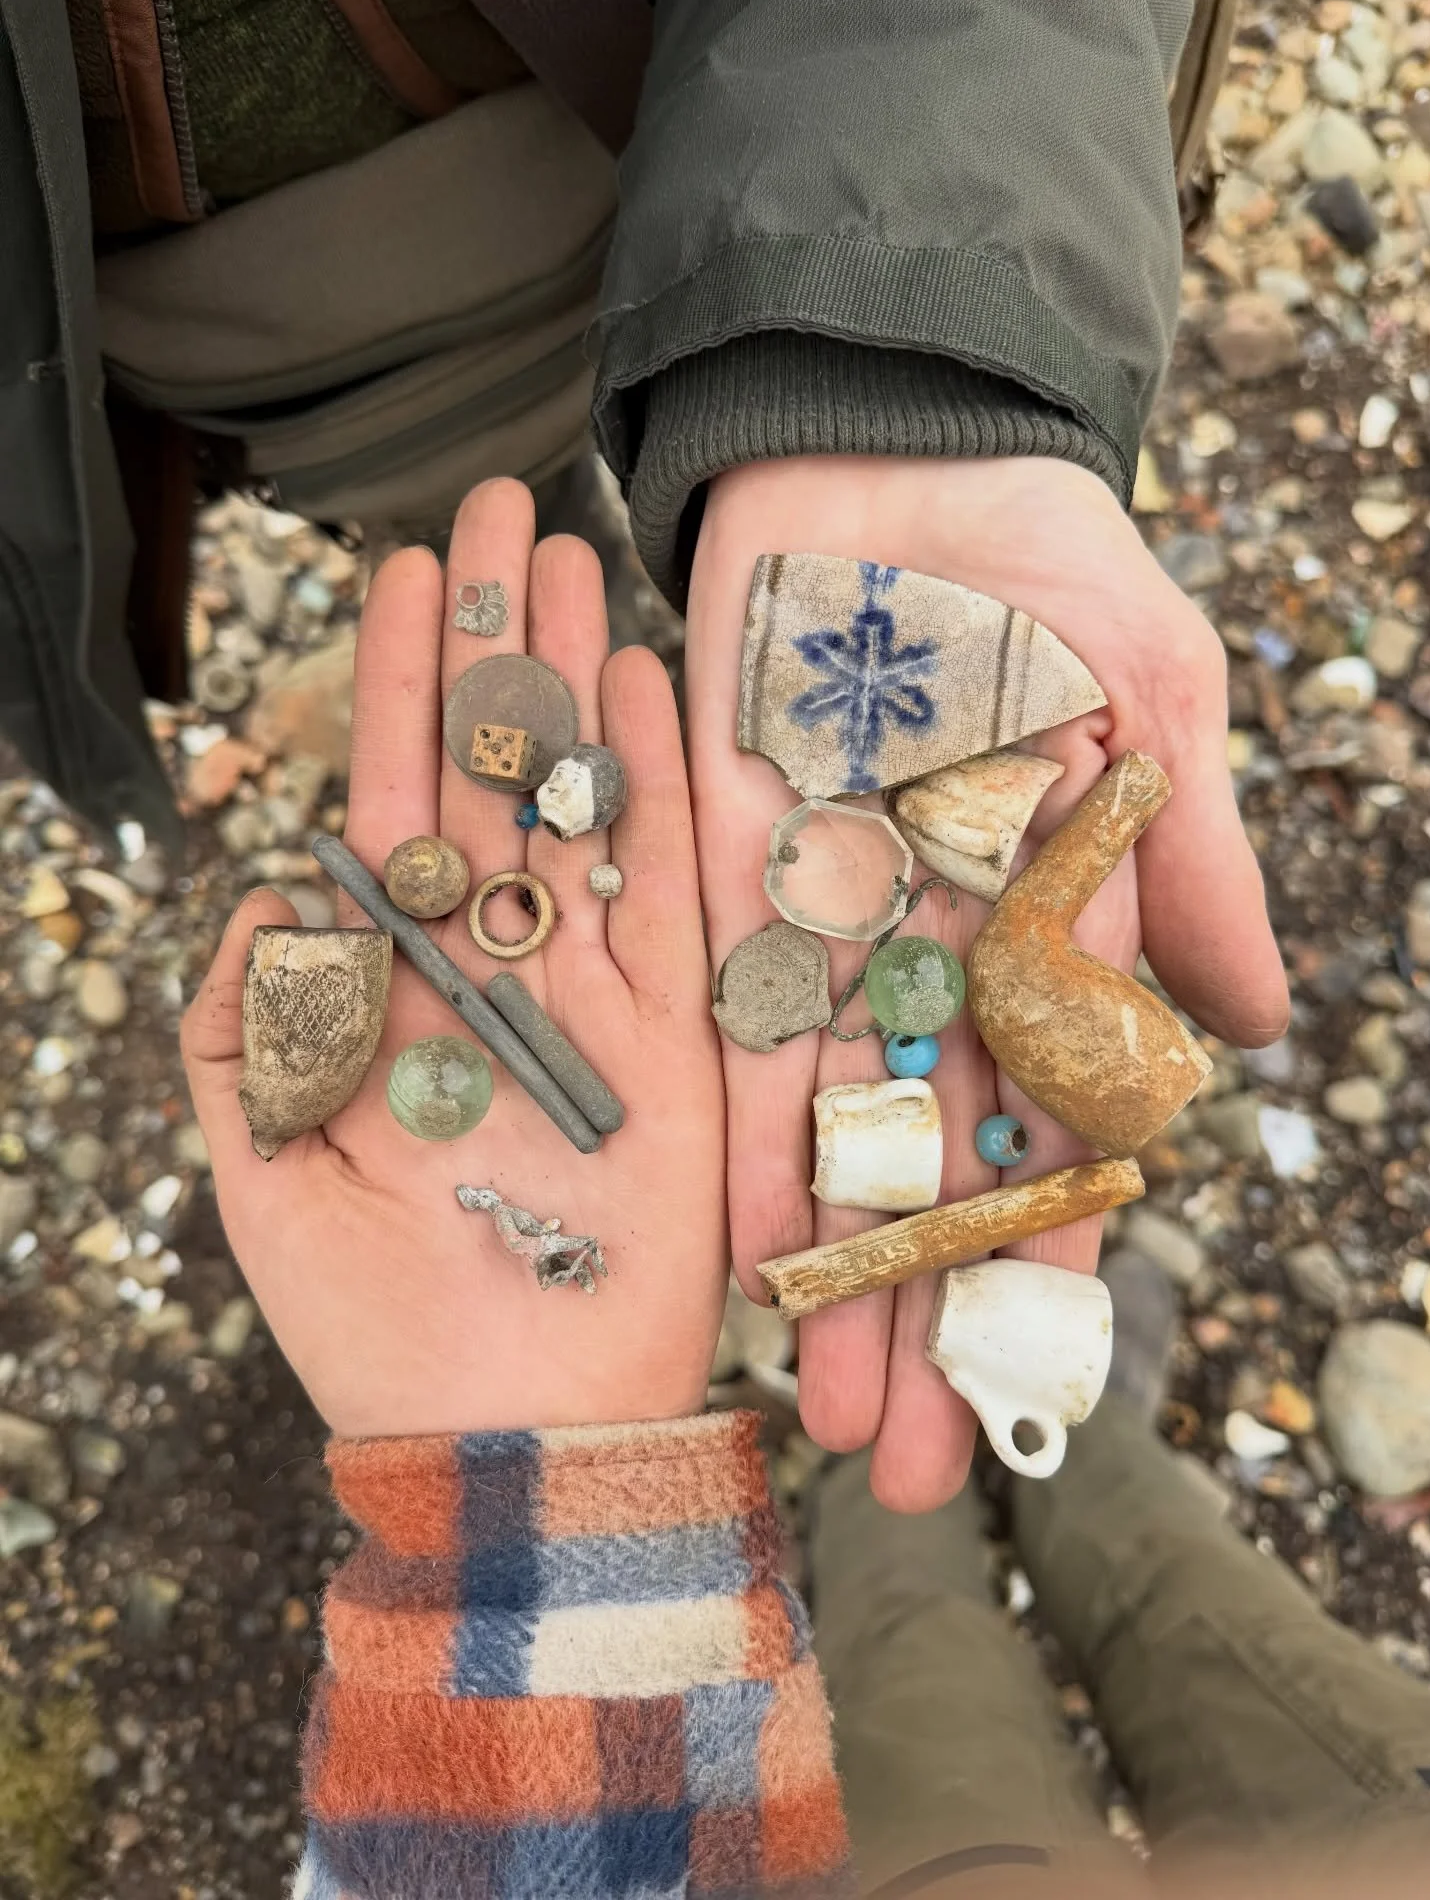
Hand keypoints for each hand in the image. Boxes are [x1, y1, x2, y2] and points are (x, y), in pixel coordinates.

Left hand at [183, 481, 725, 1437]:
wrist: (510, 1428)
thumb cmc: (374, 1320)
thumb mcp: (262, 1172)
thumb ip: (248, 1031)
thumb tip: (266, 895)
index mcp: (402, 989)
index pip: (402, 803)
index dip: (403, 687)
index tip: (401, 568)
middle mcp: (500, 968)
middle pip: (499, 772)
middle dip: (495, 639)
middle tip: (501, 506)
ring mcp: (593, 994)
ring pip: (588, 803)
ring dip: (580, 682)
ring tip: (577, 554)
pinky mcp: (677, 1038)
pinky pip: (672, 890)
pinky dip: (663, 790)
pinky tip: (649, 687)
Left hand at [687, 454, 1288, 1511]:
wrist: (900, 450)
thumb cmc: (1053, 569)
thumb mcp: (1155, 699)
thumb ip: (1186, 861)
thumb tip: (1254, 1032)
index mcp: (1036, 932)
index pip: (1046, 1124)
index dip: (1039, 1253)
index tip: (1035, 1385)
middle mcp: (921, 957)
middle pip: (924, 1158)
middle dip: (917, 1308)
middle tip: (899, 1465)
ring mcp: (816, 920)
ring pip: (822, 1120)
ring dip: (820, 1263)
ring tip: (809, 1407)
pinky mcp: (719, 863)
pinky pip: (724, 1010)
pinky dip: (735, 1119)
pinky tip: (737, 1248)